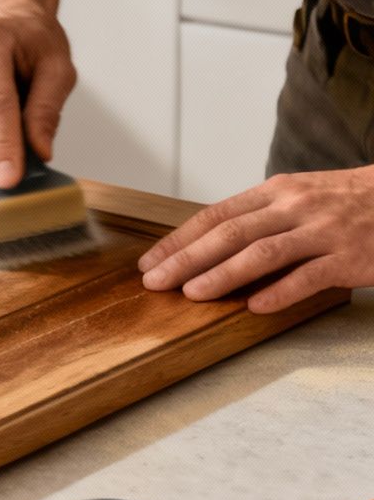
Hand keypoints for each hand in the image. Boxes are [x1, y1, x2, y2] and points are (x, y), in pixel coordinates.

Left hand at [139, 168, 373, 312]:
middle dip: (186, 259)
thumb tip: (205, 244)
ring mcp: (324, 232)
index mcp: (276, 192)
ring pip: (263, 253)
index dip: (178, 240)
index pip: (215, 215)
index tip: (150, 262)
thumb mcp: (299, 196)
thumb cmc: (346, 201)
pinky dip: (279, 292)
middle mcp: (295, 208)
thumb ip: (258, 216)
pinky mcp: (350, 257)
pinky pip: (309, 276)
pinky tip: (254, 307)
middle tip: (155, 282)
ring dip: (223, 275)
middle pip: (230, 234)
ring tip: (192, 294)